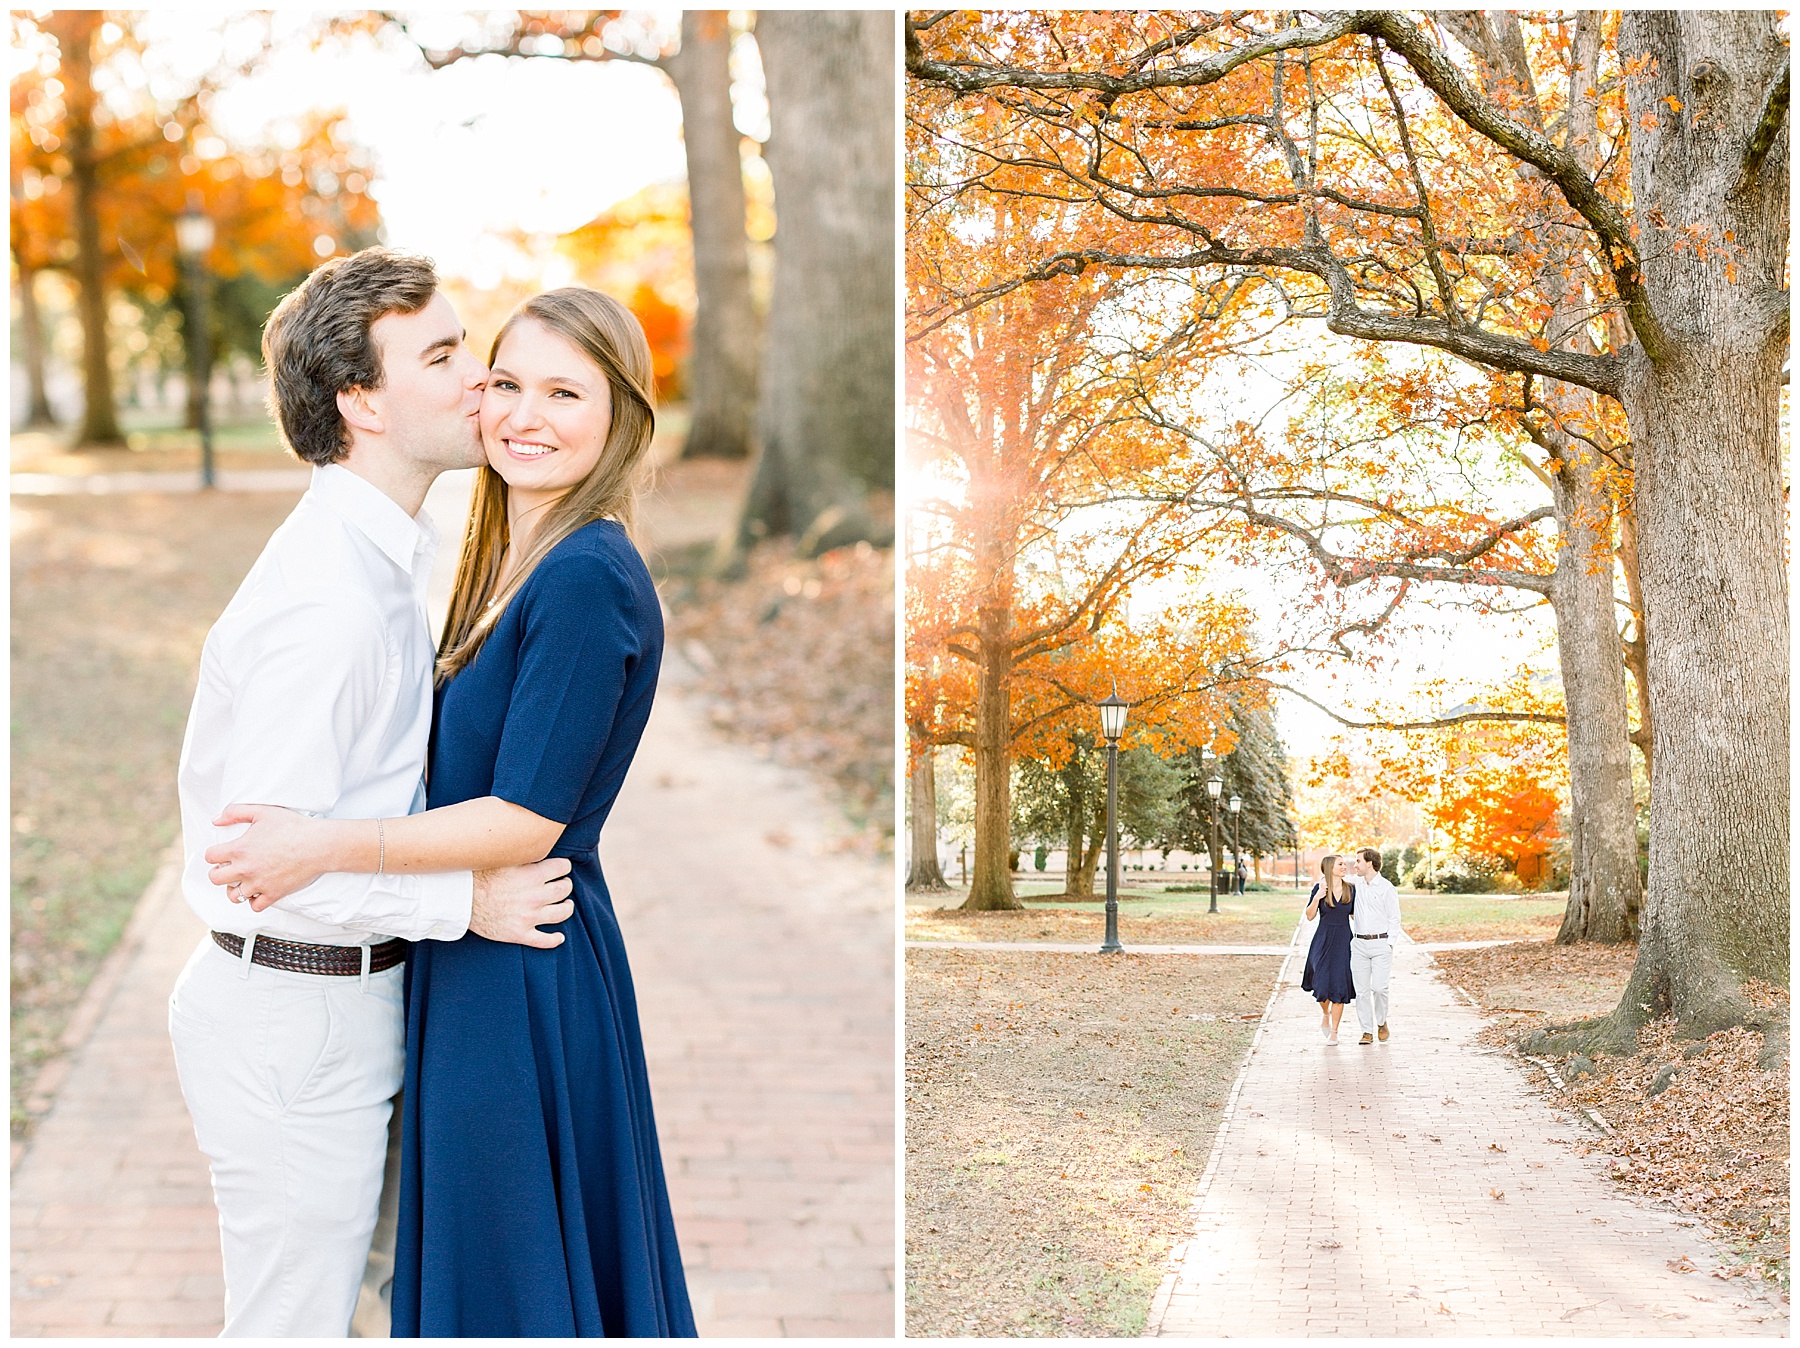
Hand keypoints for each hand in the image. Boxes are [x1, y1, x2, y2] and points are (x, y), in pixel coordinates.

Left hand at [205, 804, 333, 909]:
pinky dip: (254, 900)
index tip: (222, 853)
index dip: (214, 854)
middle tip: (229, 868)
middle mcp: (245, 869)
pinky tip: (259, 891)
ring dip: (235, 889)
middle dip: (219, 872)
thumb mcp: (262, 812)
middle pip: (215, 879)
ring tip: (243, 881)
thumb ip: (235, 812)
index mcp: (239, 849)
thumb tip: (215, 820)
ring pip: (233, 896)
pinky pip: (255, 906)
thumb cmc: (293, 827)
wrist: (318, 845)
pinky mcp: (273, 894)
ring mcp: (259, 884)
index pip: (210, 856)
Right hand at [469, 858, 574, 948]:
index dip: (563, 866)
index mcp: (532, 875)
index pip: (563, 867)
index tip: (560, 867)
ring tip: (564, 904)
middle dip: (565, 884)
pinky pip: (544, 940)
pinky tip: (559, 936)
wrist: (459, 901)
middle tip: (561, 883)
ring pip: (562, 913)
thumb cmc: (478, 876)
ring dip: (566, 907)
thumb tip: (536, 841)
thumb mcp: (503, 858)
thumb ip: (523, 853)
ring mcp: (529, 917)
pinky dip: (555, 939)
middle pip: (565, 889)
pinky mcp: (520, 934)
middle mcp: (535, 897)